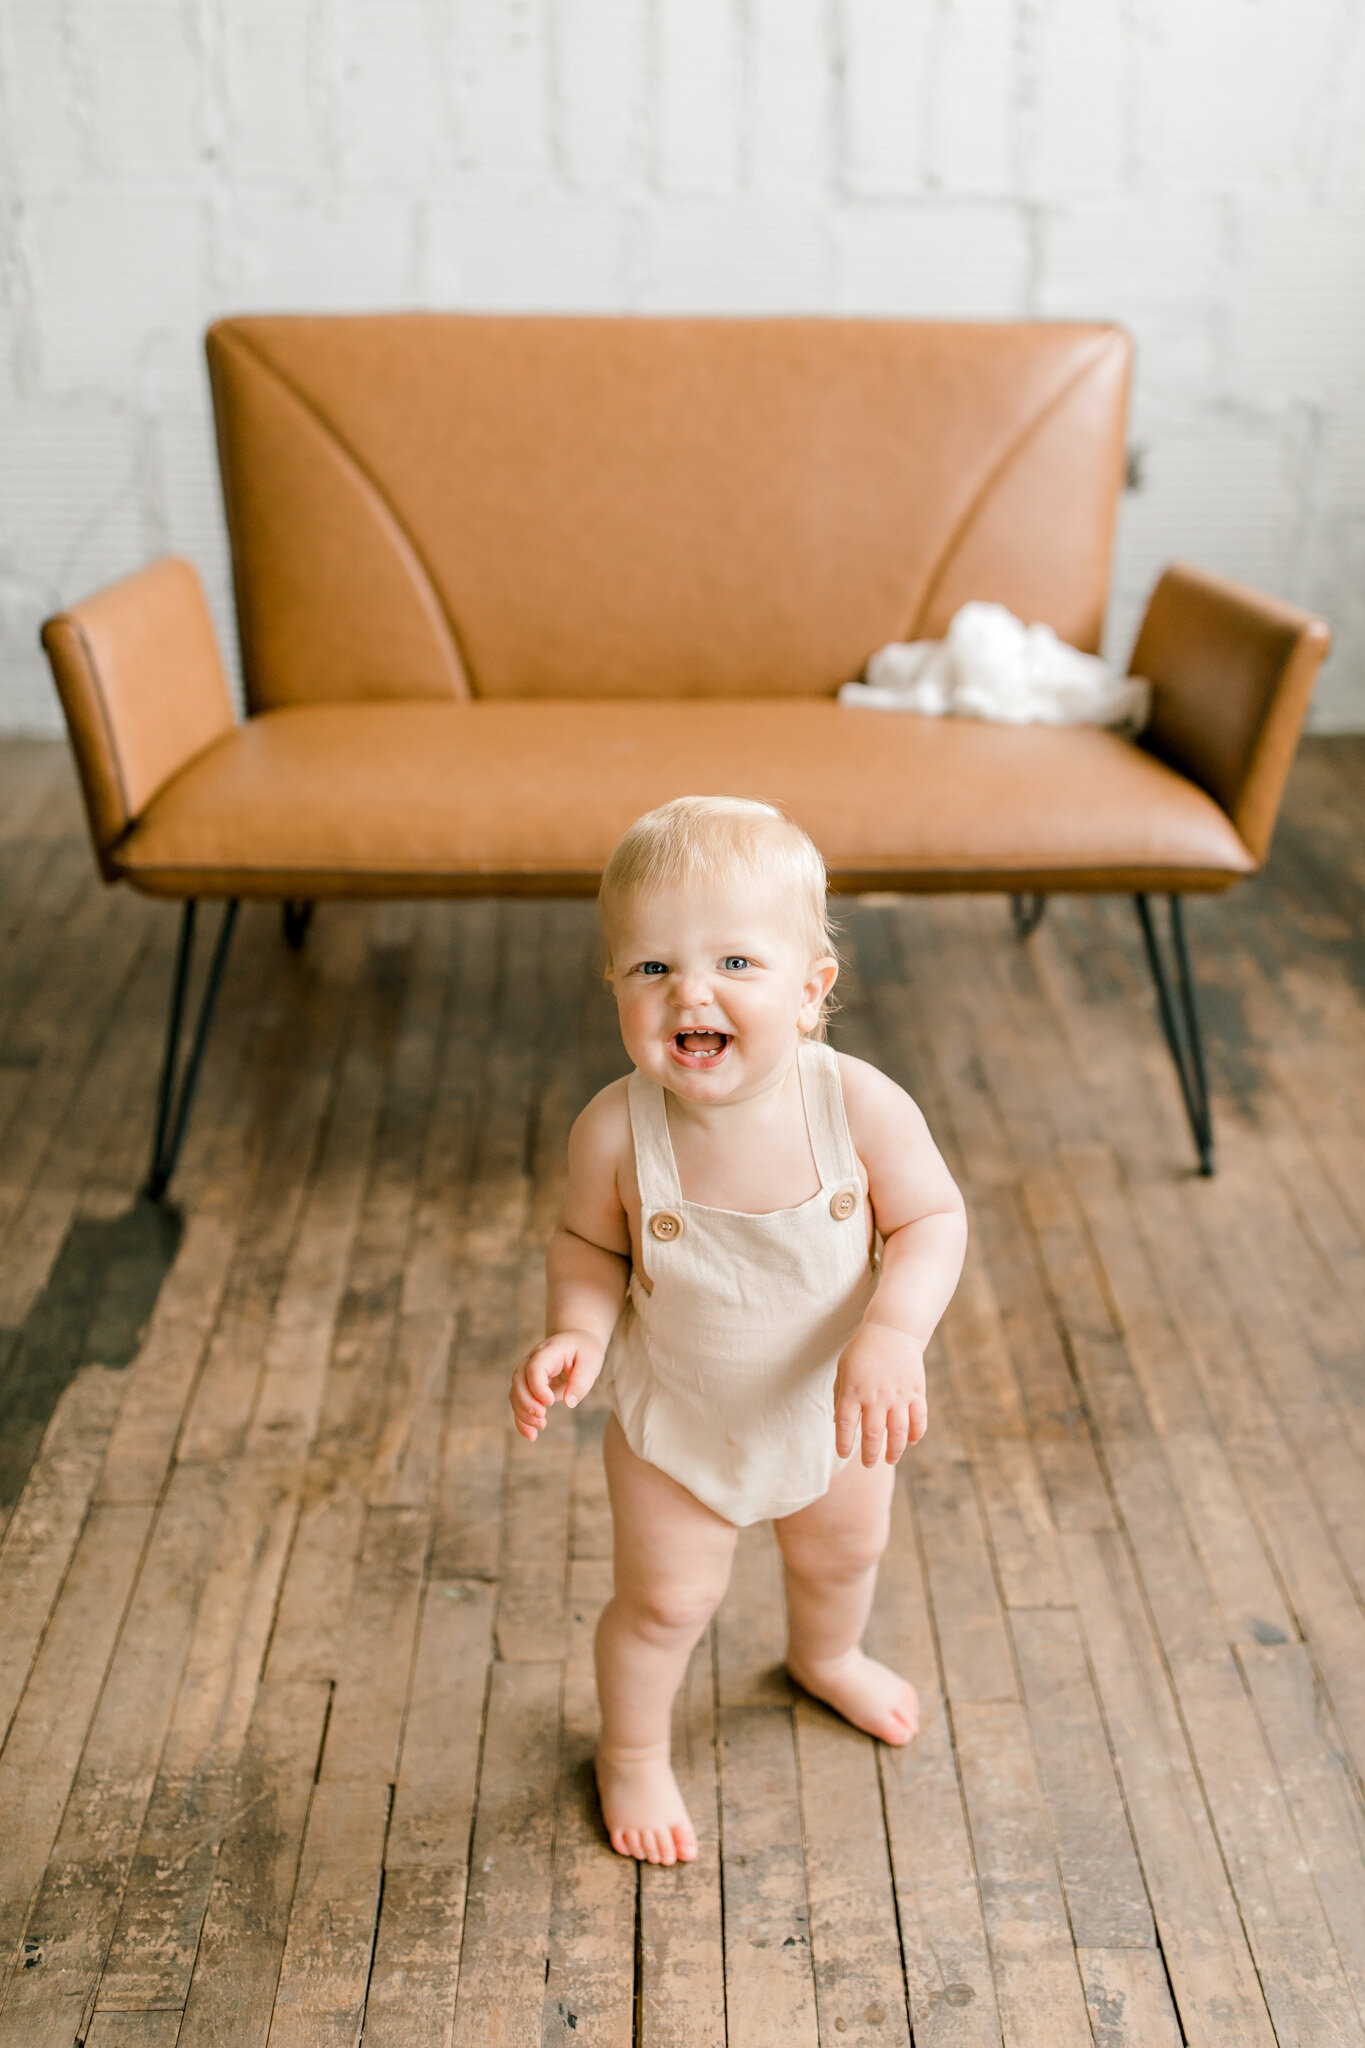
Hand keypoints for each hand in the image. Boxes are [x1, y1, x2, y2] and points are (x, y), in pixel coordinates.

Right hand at [510, 1330, 604, 1441]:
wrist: (577, 1341)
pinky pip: (518, 1403)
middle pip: (518, 1381)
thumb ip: (581, 1381)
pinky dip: (522, 1420)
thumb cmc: (585, 1350)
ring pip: (515, 1394)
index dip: (537, 1386)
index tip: (550, 1402)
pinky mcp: (529, 1386)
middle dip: (526, 1402)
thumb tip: (568, 1403)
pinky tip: (531, 1436)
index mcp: (548, 1351)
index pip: (534, 1368)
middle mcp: (532, 1360)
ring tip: (540, 1427)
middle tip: (542, 1416)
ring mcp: (527, 1373)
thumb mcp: (591, 1362)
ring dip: (523, 1413)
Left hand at [833, 1321, 927, 1465]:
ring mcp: (898, 1395)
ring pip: (898, 1433)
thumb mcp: (843, 1369)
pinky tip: (910, 1442)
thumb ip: (840, 1396)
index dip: (844, 1443)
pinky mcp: (916, 1392)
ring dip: (894, 1451)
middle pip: (872, 1435)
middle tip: (868, 1464)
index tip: (844, 1454)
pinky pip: (918, 1419)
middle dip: (869, 1455)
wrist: (892, 1329)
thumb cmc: (863, 1350)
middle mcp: (876, 1396)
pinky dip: (916, 1434)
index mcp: (853, 1390)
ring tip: (890, 1460)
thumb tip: (839, 1423)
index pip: (846, 1425)